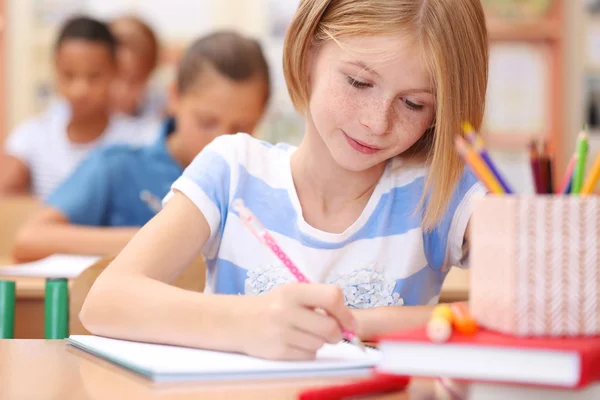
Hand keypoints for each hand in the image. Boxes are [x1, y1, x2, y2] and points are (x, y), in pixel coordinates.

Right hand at [239, 283, 355, 360]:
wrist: (239, 321)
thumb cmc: (274, 306)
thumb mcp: (293, 293)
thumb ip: (321, 302)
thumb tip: (351, 325)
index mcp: (293, 291)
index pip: (331, 297)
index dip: (345, 312)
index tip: (349, 323)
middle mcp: (286, 310)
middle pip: (329, 328)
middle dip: (336, 334)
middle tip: (331, 333)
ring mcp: (281, 332)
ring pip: (320, 344)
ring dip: (319, 342)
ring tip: (305, 333)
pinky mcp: (277, 352)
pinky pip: (308, 356)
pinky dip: (308, 351)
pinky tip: (295, 342)